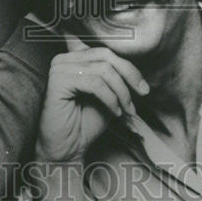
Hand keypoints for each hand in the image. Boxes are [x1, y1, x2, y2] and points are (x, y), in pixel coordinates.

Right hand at [35, 35, 149, 163]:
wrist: (67, 150)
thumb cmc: (86, 123)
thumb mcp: (108, 95)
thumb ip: (117, 77)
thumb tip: (137, 69)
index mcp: (75, 57)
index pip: (107, 50)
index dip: (128, 66)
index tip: (143, 86)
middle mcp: (64, 58)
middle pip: (106, 55)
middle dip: (129, 74)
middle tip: (143, 93)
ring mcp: (59, 68)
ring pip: (103, 70)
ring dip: (121, 91)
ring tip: (128, 110)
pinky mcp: (58, 81)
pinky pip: (95, 84)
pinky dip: (110, 98)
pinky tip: (115, 112)